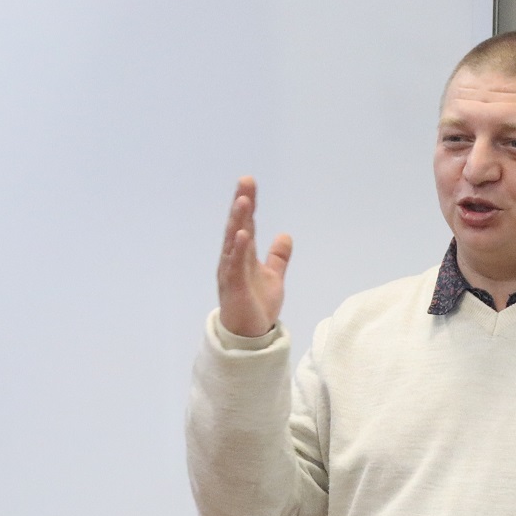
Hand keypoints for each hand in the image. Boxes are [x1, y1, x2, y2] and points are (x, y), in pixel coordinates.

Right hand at [217, 176, 291, 337]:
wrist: (250, 334)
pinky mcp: (233, 286)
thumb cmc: (257, 305)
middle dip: (241, 204)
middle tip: (245, 181)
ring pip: (233, 242)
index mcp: (243, 255)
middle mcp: (233, 259)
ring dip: (238, 221)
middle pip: (237, 226)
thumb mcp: (273, 277)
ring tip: (243, 201)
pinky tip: (242, 235)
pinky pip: (235, 265)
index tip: (249, 182)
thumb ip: (278, 257)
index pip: (246, 223)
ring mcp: (231, 272)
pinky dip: (238, 249)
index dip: (248, 203)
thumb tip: (285, 235)